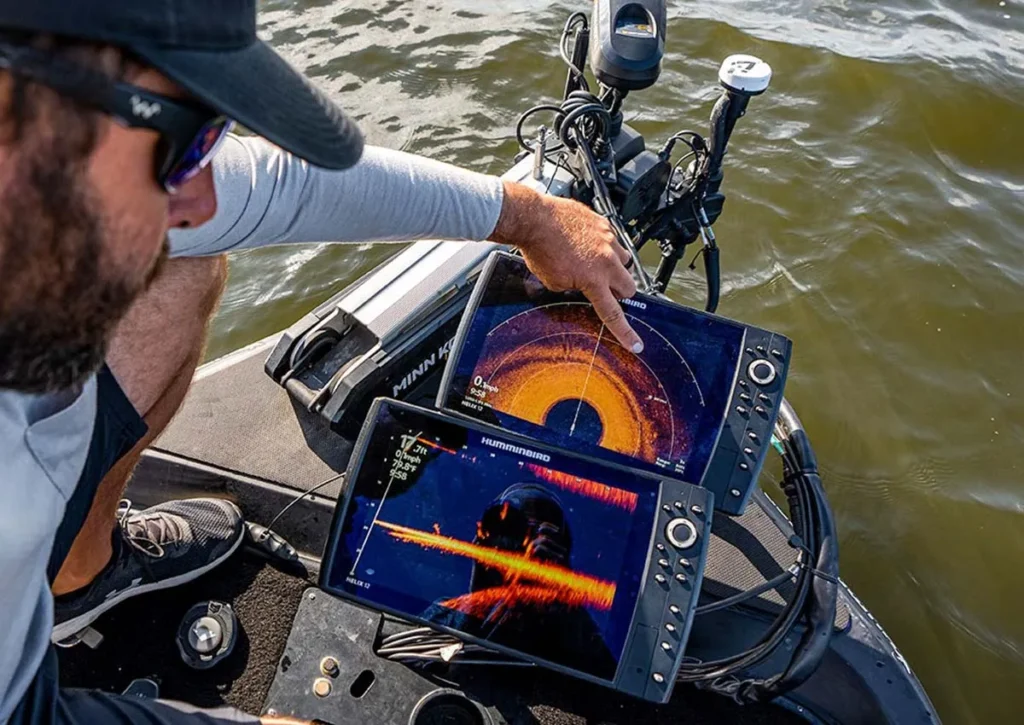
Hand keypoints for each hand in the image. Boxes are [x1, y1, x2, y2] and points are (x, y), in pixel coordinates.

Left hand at [489, 181, 643, 352]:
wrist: (534, 219)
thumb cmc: (540, 249)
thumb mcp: (554, 282)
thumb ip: (574, 288)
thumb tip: (581, 287)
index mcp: (594, 280)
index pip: (613, 313)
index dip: (625, 332)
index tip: (635, 344)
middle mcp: (606, 260)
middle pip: (629, 287)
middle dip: (619, 292)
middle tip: (603, 289)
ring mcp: (608, 239)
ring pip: (624, 261)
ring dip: (614, 267)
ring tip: (594, 263)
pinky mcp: (604, 224)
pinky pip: (613, 240)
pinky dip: (603, 245)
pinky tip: (586, 244)